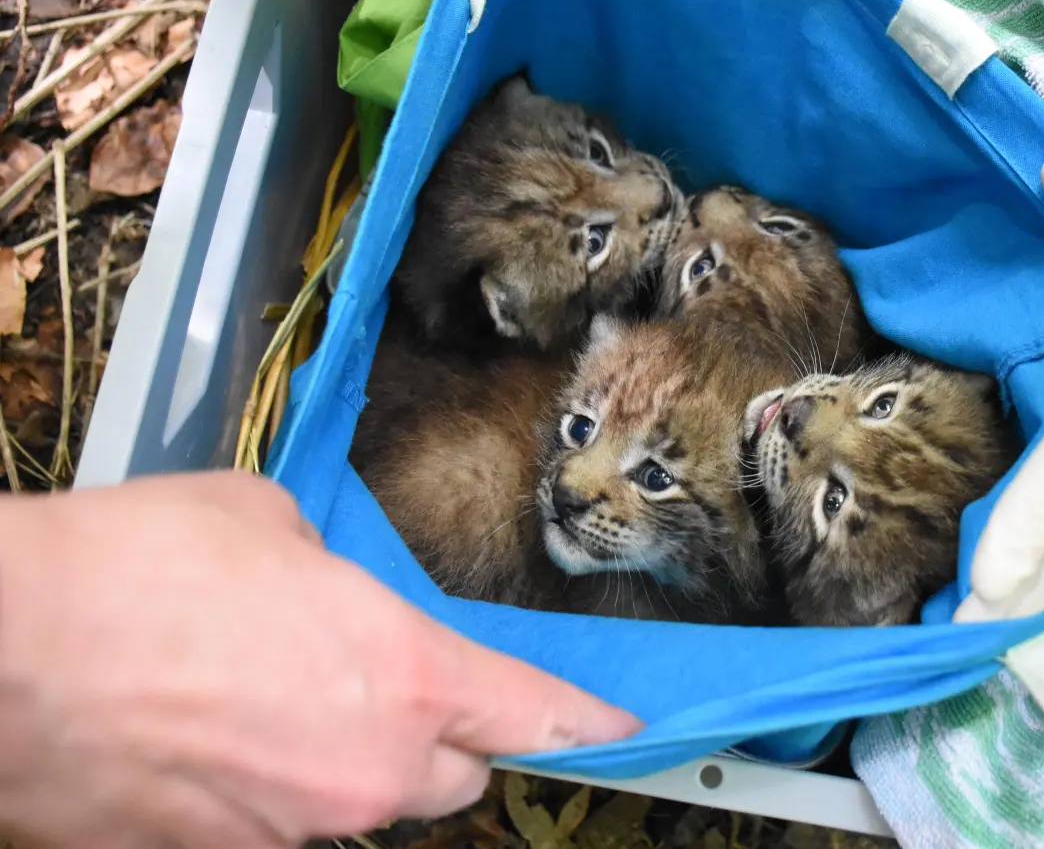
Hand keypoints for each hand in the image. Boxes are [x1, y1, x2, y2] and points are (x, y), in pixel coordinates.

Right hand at [0, 471, 638, 848]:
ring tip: (254, 699)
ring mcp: (290, 829)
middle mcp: (366, 771)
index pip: (534, 715)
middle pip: (451, 775)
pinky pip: (276, 829)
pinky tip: (208, 741)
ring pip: (358, 805)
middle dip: (436, 737)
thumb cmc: (130, 572)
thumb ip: (335, 573)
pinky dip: (263, 794)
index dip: (583, 723)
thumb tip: (329, 589)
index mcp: (405, 675)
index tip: (615, 728)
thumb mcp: (268, 523)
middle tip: (374, 685)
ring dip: (337, 763)